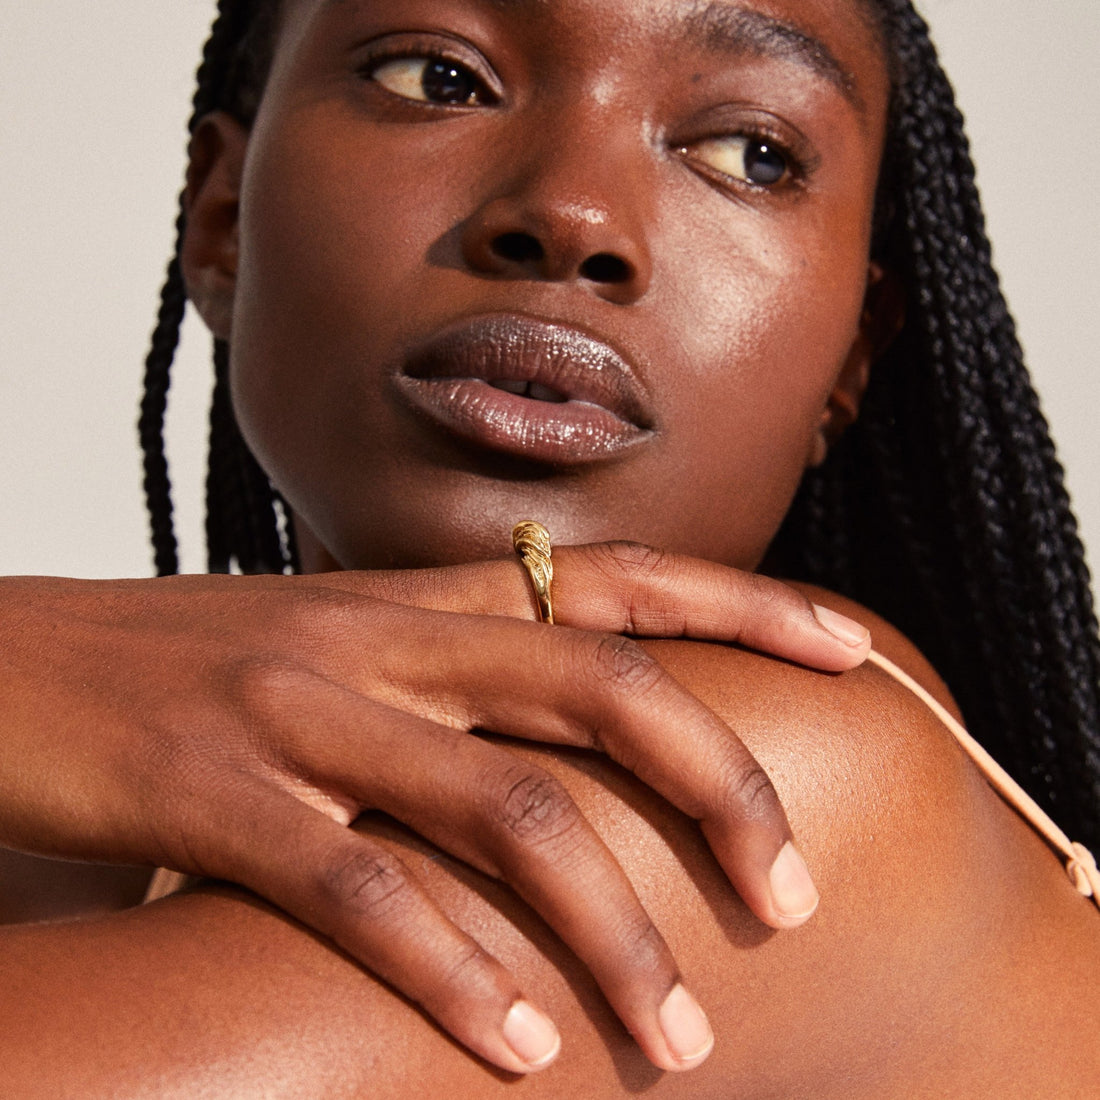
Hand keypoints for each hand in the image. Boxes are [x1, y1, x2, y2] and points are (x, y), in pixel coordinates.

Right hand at [0, 543, 868, 1072]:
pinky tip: (514, 1047)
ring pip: (504, 809)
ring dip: (608, 927)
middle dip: (716, 785)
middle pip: (602, 686)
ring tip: (676, 1034)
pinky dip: (450, 972)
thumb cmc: (186, 665)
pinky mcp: (213, 794)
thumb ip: (442, 676)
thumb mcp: (336, 646)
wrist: (6, 659)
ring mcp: (303, 713)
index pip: (614, 576)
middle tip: (793, 896)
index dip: (743, 602)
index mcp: (416, 599)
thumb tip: (549, 741)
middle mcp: (382, 641)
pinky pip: (361, 890)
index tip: (848, 649)